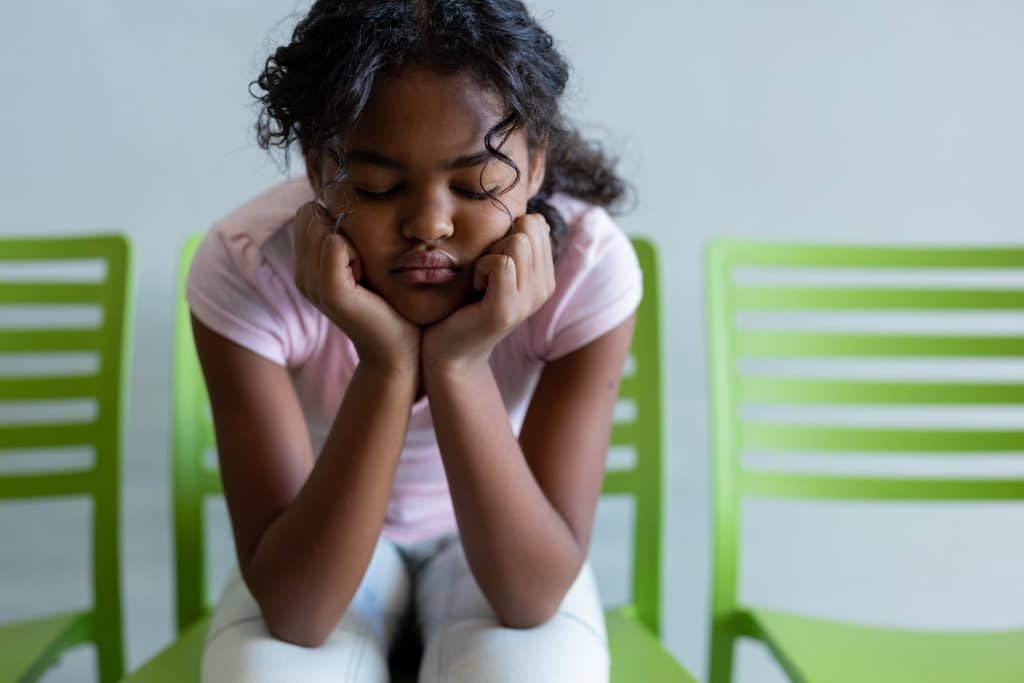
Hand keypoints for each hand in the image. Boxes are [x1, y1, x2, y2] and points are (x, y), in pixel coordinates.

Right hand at [293, 201, 419, 372]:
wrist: (400, 349)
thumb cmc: (391, 303)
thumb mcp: (367, 262)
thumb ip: (350, 234)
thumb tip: (346, 196)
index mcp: (308, 266)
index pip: (308, 212)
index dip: (337, 220)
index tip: (362, 251)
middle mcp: (303, 274)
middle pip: (312, 215)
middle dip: (344, 226)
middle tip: (366, 261)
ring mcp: (312, 283)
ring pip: (324, 226)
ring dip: (354, 239)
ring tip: (368, 271)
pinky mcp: (330, 291)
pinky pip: (334, 244)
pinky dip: (357, 250)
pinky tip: (368, 275)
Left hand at [422, 213, 555, 370]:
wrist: (449, 350)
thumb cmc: (465, 303)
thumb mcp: (494, 268)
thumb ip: (514, 244)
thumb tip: (534, 216)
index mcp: (544, 276)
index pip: (536, 223)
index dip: (506, 232)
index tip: (492, 262)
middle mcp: (544, 289)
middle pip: (528, 229)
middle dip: (498, 241)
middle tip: (484, 273)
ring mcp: (529, 301)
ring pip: (517, 242)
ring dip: (488, 255)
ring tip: (479, 282)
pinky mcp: (507, 309)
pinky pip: (500, 263)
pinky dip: (480, 269)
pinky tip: (475, 289)